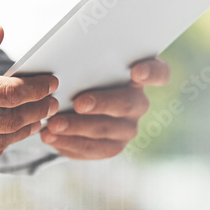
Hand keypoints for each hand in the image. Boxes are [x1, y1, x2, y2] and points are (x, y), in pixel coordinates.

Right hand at [0, 26, 58, 179]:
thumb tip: (0, 32)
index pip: (12, 92)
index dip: (38, 88)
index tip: (51, 83)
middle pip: (16, 119)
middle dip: (40, 109)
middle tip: (52, 102)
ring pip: (5, 140)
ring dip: (25, 129)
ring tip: (35, 119)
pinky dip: (3, 146)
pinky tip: (8, 136)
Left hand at [40, 57, 170, 159]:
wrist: (74, 105)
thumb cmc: (82, 77)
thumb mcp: (85, 65)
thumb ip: (83, 61)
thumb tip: (60, 60)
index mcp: (137, 77)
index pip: (159, 73)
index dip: (152, 73)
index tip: (137, 72)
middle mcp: (138, 103)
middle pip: (128, 104)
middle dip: (102, 104)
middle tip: (78, 103)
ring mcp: (127, 128)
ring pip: (106, 131)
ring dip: (77, 128)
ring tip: (52, 126)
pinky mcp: (112, 146)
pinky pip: (93, 149)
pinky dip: (69, 144)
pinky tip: (50, 138)